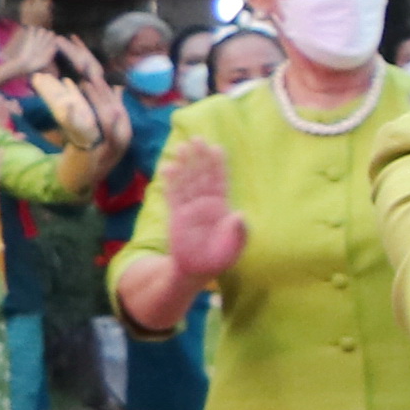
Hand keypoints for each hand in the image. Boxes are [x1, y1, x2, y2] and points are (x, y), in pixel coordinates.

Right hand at [154, 136, 243, 288]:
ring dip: (185, 165)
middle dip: (201, 158)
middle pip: (202, 176)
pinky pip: (173, 195)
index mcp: (222, 208)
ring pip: (187, 182)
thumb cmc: (218, 258)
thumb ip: (239, 232)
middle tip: (198, 138)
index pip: (220, 181)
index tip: (218, 148)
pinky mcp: (176, 215)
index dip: (219, 165)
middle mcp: (205, 204)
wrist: (196, 271)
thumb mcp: (234, 247)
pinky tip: (169, 167)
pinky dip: (171, 182)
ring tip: (183, 147)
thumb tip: (240, 214)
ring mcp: (189, 208)